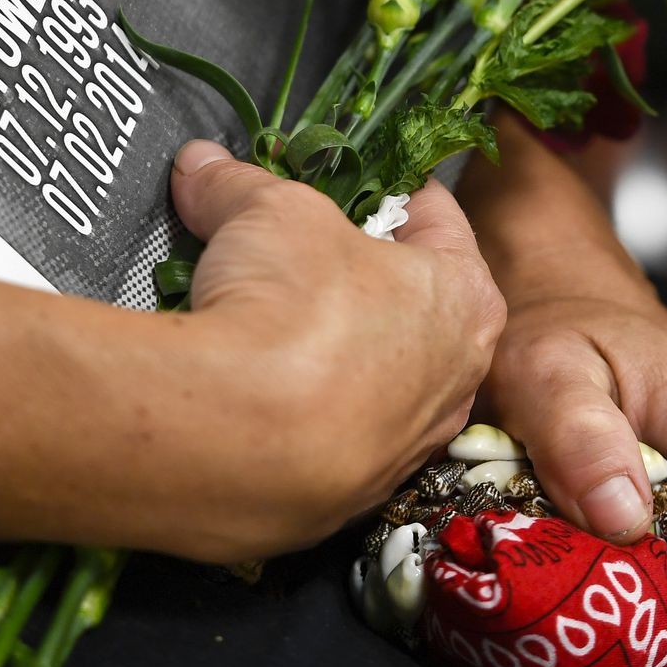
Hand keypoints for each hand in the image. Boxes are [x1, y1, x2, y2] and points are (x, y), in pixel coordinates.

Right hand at [166, 139, 504, 561]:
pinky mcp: (346, 500)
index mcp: (464, 298)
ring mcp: (403, 451)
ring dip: (326, 349)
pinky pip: (327, 436)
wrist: (237, 444)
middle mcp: (454, 382)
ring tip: (261, 325)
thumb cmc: (290, 310)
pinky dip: (295, 411)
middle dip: (353, 273)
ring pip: (370, 378)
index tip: (358, 179)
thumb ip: (238, 185)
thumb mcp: (265, 213)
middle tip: (296, 250)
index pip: (437, 218)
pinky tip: (249, 393)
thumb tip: (201, 166)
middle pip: (405, 303)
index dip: (390, 189)